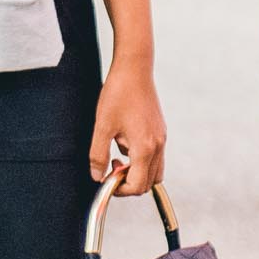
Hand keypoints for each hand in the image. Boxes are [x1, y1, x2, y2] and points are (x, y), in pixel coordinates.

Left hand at [89, 55, 165, 195]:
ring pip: (154, 170)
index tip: (106, 179)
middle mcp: (158, 145)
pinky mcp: (160, 131)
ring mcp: (162, 138)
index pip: (137, 185)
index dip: (120, 189)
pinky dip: (141, 158)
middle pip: (149, 182)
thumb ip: (98, 155)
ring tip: (117, 154)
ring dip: (137, 171)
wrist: (134, 68)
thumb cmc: (118, 94)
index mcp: (145, 147)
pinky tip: (124, 139)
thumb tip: (97, 176)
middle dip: (129, 182)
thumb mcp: (102, 126)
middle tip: (110, 167)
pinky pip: (155, 156)